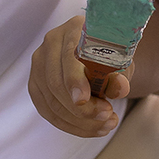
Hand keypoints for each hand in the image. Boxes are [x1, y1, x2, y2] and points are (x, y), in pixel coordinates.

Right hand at [28, 14, 130, 137]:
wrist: (99, 55)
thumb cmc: (111, 55)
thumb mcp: (122, 62)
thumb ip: (120, 74)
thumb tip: (120, 88)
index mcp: (73, 29)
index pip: (68, 57)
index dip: (74, 81)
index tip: (85, 101)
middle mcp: (51, 43)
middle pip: (56, 83)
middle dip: (82, 109)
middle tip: (108, 117)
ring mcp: (39, 64)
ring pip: (52, 102)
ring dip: (80, 121)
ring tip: (105, 125)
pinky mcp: (36, 84)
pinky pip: (47, 111)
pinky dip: (70, 125)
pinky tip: (90, 128)